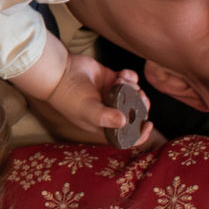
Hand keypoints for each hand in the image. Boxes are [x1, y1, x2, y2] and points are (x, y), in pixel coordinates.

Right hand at [23, 53, 153, 147]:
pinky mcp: (112, 80)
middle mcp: (110, 112)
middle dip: (141, 105)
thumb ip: (105, 117)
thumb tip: (124, 121)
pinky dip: (130, 77)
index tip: (148, 124)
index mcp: (105, 125)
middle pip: (135, 114)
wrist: (60, 72)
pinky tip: (122, 74)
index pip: (127, 137)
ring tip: (123, 81)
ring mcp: (112, 96)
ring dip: (134, 88)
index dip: (140, 134)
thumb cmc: (69, 96)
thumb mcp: (87, 110)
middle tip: (138, 96)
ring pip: (134, 95)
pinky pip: (129, 80)